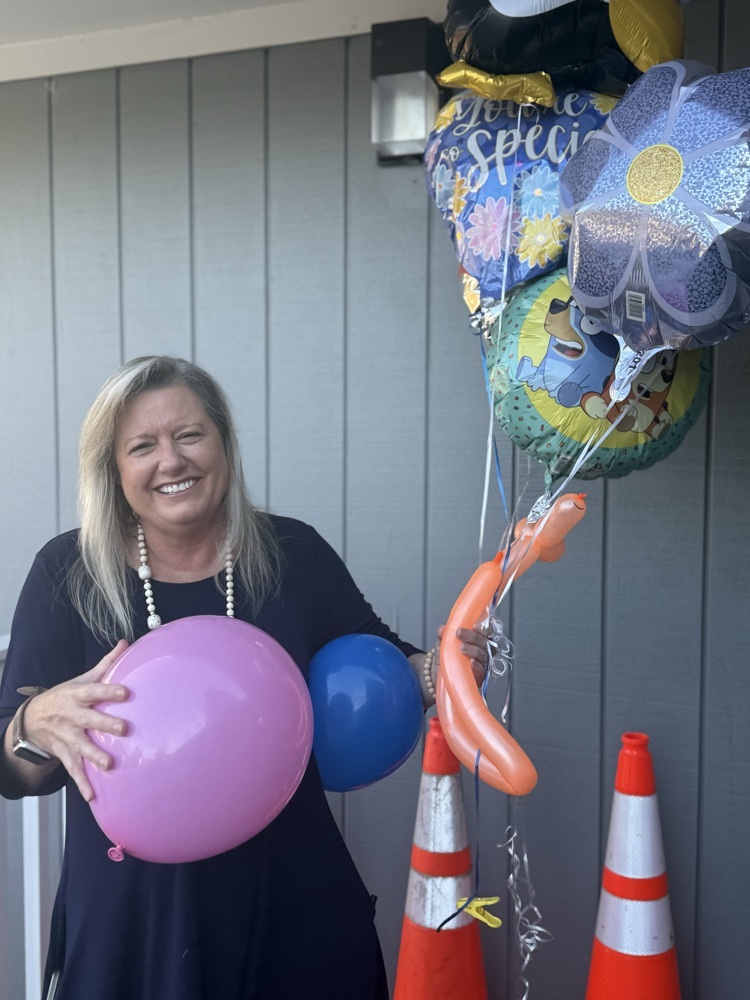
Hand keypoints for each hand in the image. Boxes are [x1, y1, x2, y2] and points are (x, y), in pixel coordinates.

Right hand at [22, 640, 129, 801]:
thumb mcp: (82, 679)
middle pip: (89, 720)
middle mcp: (71, 716)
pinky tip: (93, 796)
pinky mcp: (64, 754)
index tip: (126, 693)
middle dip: (105, 725)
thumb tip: (125, 643)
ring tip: (109, 765)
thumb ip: (106, 664)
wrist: (32, 719)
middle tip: (123, 729)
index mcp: (77, 695)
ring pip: (80, 747)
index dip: (109, 691)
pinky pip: (73, 770)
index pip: (94, 691)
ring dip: (94, 756)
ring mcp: (66, 737)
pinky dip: (82, 784)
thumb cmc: (65, 696)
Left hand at [436, 622, 490, 688]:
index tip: (475, 626)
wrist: (442, 675)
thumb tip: (442, 629)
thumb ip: (444, 635)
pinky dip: (477, 665)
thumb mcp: (444, 645)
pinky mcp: (480, 675)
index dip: (483, 627)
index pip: (486, 630)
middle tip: (459, 633)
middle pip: (482, 641)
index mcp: (477, 639)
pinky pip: (481, 669)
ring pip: (482, 654)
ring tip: (461, 648)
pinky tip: (471, 661)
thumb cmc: (448, 657)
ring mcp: (482, 662)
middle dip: (471, 636)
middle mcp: (482, 649)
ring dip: (472, 650)